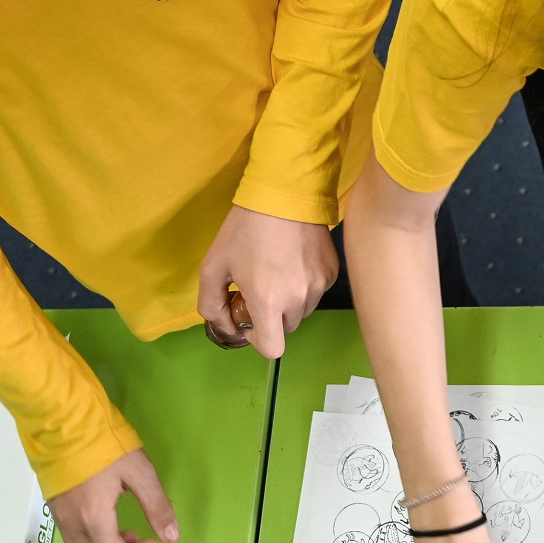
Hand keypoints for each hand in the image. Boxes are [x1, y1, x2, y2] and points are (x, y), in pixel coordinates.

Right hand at [49, 449, 178, 542]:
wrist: (63, 422)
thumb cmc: (105, 444)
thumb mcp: (139, 472)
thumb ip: (156, 506)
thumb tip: (171, 537)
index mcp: (94, 517)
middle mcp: (73, 524)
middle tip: (147, 542)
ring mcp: (60, 517)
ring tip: (128, 532)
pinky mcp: (55, 507)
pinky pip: (74, 538)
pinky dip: (93, 540)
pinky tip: (108, 523)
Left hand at [198, 206, 336, 356]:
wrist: (285, 193)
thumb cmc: (245, 229)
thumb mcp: (213, 266)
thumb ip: (211, 304)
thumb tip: (225, 324)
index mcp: (268, 302)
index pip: (271, 349)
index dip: (257, 341)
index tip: (249, 320)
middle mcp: (298, 300)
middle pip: (286, 328)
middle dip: (270, 317)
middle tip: (258, 290)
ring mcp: (319, 286)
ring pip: (303, 311)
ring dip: (289, 303)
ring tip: (278, 272)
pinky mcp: (332, 272)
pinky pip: (317, 292)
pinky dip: (305, 286)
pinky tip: (294, 261)